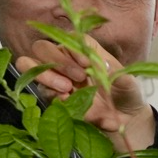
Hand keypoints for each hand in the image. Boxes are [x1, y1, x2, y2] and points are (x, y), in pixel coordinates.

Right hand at [15, 36, 156, 152]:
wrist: (125, 119)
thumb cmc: (125, 93)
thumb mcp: (127, 81)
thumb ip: (115, 71)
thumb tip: (101, 63)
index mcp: (83, 51)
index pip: (68, 38)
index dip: (73, 48)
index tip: (87, 63)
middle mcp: (66, 61)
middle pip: (42, 48)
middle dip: (56, 60)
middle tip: (78, 78)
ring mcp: (56, 78)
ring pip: (30, 65)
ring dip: (46, 76)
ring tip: (67, 88)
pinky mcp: (54, 96)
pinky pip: (42, 90)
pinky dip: (52, 94)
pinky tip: (67, 99)